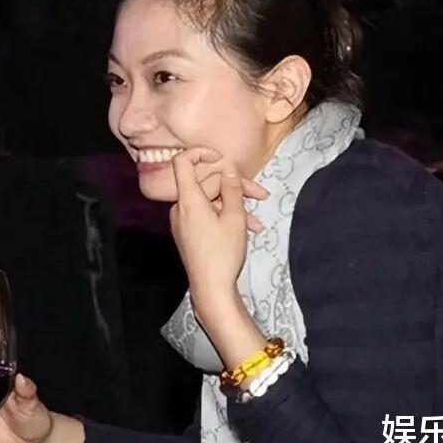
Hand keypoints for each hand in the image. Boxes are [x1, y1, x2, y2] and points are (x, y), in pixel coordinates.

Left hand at [169, 151, 252, 297]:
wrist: (210, 288)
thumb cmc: (223, 252)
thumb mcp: (235, 218)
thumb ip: (232, 190)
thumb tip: (229, 169)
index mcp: (188, 200)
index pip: (182, 162)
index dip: (200, 153)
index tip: (221, 157)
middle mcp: (180, 207)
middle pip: (205, 184)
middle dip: (234, 186)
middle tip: (261, 194)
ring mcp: (183, 221)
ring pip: (210, 201)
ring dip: (234, 205)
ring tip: (257, 221)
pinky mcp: (188, 233)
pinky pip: (206, 215)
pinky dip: (224, 217)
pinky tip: (248, 228)